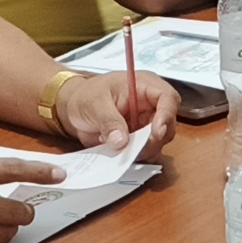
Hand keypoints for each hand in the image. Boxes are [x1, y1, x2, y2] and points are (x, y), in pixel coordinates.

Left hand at [53, 70, 179, 158]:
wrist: (73, 108)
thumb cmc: (85, 96)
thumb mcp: (94, 104)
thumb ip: (109, 121)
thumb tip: (121, 141)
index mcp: (144, 86)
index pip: (168, 98)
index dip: (167, 115)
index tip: (156, 133)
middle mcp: (150, 104)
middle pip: (169, 124)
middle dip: (155, 139)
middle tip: (136, 148)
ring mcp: (146, 123)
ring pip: (159, 142)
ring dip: (144, 150)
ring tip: (121, 148)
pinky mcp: (139, 138)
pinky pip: (146, 151)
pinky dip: (136, 156)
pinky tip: (119, 152)